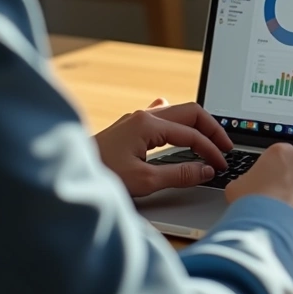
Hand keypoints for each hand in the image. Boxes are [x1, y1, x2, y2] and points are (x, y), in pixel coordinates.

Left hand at [94, 98, 232, 197]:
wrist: (68, 173)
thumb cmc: (101, 176)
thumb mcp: (145, 181)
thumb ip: (180, 174)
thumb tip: (206, 170)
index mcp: (148, 124)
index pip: (192, 134)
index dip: (211, 150)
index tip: (220, 166)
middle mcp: (143, 116)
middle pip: (190, 113)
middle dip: (211, 130)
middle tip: (224, 148)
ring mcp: (136, 119)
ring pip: (178, 112)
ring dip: (197, 125)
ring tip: (210, 140)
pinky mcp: (130, 127)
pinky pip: (162, 115)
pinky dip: (178, 122)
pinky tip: (179, 126)